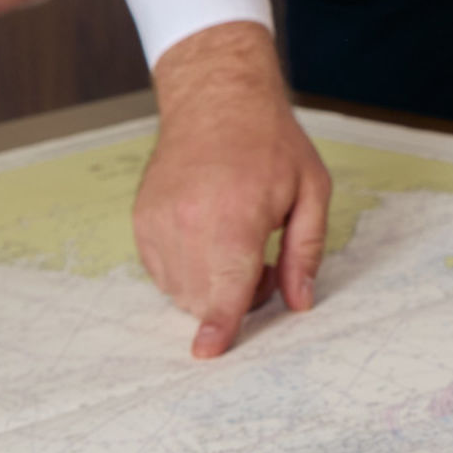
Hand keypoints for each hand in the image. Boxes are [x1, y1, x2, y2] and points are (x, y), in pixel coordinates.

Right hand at [138, 24, 333, 358]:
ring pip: (179, 291)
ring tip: (235, 243)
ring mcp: (158, 222)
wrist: (216, 100)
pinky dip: (187, 270)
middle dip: (235, 298)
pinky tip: (210, 237)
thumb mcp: (311, 190)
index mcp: (234, 218)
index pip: (224, 288)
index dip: (219, 325)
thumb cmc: (269, 144)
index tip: (207, 352)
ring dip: (209, 286)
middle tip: (263, 261)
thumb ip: (307, 251)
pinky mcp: (141, 220)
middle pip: (203, 298)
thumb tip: (300, 302)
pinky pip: (161, 271)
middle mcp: (187, 223)